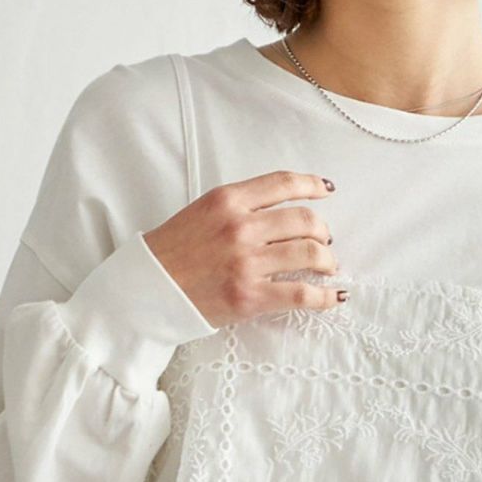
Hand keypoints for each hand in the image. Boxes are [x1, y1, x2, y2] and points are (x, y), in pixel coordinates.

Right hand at [142, 170, 343, 327]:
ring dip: (327, 260)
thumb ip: (239, 207)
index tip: (326, 189)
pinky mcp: (250, 297)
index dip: (311, 185)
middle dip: (322, 231)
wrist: (146, 291)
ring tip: (327, 266)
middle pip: (304, 220)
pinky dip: (325, 296)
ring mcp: (246, 263)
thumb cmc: (171, 253)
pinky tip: (335, 296)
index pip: (282, 183)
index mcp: (227, 200)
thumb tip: (279, 213)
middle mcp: (240, 227)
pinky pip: (301, 294)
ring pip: (309, 254)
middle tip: (324, 241)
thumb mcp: (201, 212)